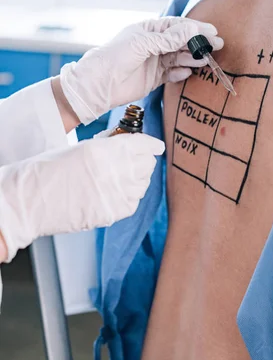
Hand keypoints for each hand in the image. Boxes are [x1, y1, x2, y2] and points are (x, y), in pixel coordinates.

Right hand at [0, 133, 163, 261]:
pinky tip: (116, 193)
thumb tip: (128, 145)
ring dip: (137, 179)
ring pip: (143, 184)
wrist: (30, 200)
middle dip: (143, 161)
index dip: (152, 146)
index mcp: (106, 150)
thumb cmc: (49, 170)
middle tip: (133, 161)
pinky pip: (134, 203)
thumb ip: (109, 146)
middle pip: (148, 165)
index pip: (144, 145)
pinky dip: (130, 197)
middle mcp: (115, 171)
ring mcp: (115, 194)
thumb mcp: (81, 148)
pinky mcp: (113, 213)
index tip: (156, 147)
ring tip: (121, 178)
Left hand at [59, 17, 222, 124]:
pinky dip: (181, 73)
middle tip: (216, 46)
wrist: (99, 85)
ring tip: (204, 61)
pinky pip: (173, 74)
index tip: (212, 31)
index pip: (177, 26)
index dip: (195, 28)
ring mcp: (155, 61)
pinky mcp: (155, 78)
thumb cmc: (114, 57)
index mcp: (149, 30)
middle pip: (181, 41)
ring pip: (179, 58)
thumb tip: (191, 29)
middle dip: (198, 43)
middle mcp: (153, 44)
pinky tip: (188, 72)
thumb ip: (167, 39)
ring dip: (192, 58)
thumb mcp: (142, 44)